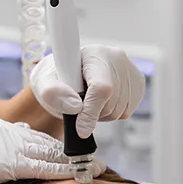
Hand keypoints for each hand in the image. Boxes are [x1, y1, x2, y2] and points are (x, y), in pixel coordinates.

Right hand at [0, 120, 102, 183]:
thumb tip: (9, 166)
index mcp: (2, 130)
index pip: (38, 138)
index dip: (60, 148)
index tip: (78, 154)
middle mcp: (10, 134)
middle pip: (50, 142)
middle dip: (75, 152)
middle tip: (96, 159)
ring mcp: (11, 147)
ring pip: (52, 152)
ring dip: (76, 161)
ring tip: (97, 166)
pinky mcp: (9, 162)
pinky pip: (44, 165)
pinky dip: (65, 169)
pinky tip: (82, 172)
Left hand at [30, 45, 145, 137]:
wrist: (67, 74)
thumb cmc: (55, 77)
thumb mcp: (44, 83)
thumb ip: (53, 93)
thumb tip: (75, 107)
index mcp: (93, 54)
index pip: (101, 87)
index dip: (91, 112)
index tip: (80, 130)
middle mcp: (116, 58)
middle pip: (112, 102)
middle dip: (93, 113)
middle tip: (77, 104)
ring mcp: (130, 70)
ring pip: (121, 110)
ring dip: (102, 115)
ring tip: (88, 101)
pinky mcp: (138, 83)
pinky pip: (127, 112)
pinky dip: (112, 113)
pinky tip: (100, 101)